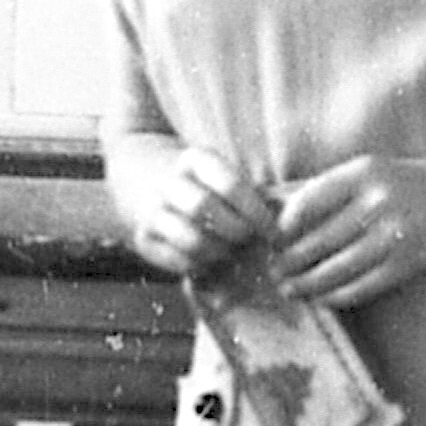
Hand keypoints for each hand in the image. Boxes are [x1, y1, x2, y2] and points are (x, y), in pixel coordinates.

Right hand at [115, 141, 277, 285]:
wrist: (138, 176)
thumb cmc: (201, 181)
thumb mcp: (220, 172)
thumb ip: (250, 192)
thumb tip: (287, 220)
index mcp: (195, 159)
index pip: (229, 184)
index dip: (256, 211)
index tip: (273, 230)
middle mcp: (169, 182)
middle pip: (204, 208)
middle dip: (235, 230)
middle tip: (250, 240)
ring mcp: (152, 210)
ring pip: (190, 239)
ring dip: (219, 252)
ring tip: (231, 253)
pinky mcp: (142, 238)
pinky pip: (176, 261)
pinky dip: (200, 266)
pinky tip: (210, 262)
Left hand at [268, 151, 425, 309]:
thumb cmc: (417, 184)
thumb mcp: (377, 171)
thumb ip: (336, 190)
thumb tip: (284, 215)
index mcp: (364, 172)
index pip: (307, 201)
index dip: (283, 226)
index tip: (271, 239)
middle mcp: (377, 201)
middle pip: (317, 240)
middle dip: (289, 261)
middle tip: (273, 271)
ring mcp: (393, 234)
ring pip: (335, 269)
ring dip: (307, 284)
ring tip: (290, 290)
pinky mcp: (407, 263)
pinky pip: (361, 286)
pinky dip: (337, 296)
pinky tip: (324, 298)